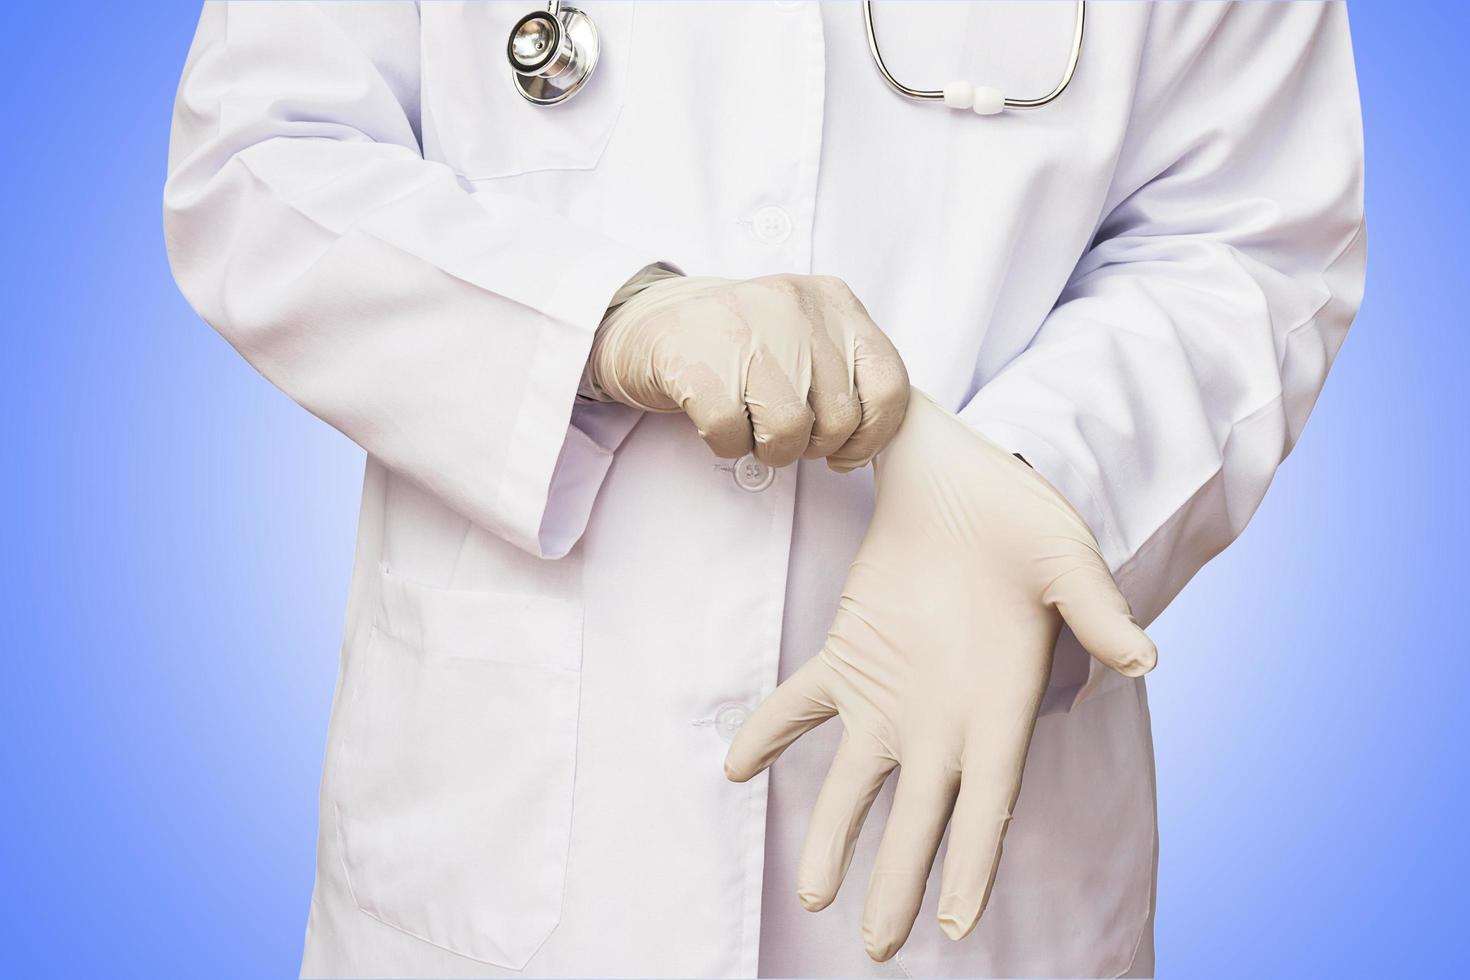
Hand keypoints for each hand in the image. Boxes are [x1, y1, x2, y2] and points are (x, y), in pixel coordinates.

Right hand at [583, 273, 908, 469]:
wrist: (644, 323)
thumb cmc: (739, 346)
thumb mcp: (806, 340)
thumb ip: (847, 373)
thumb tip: (868, 442)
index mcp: (832, 299)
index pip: (888, 385)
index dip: (871, 436)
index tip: (843, 452)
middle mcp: (794, 304)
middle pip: (838, 419)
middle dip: (810, 446)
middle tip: (780, 432)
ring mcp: (742, 326)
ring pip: (788, 430)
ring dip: (768, 451)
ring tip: (749, 427)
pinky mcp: (694, 358)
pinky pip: (731, 435)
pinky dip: (725, 445)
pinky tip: (713, 420)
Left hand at [723, 387, 1156, 960]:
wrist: (960, 480)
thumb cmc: (1021, 520)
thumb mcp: (1066, 559)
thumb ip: (1096, 610)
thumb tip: (1144, 657)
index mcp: (1000, 705)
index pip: (987, 804)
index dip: (972, 864)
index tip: (955, 925)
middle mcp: (943, 717)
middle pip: (919, 817)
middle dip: (900, 880)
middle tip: (879, 945)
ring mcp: (890, 692)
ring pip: (854, 780)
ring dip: (831, 834)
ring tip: (810, 893)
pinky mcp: (847, 655)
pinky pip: (800, 703)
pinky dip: (769, 732)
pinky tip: (737, 765)